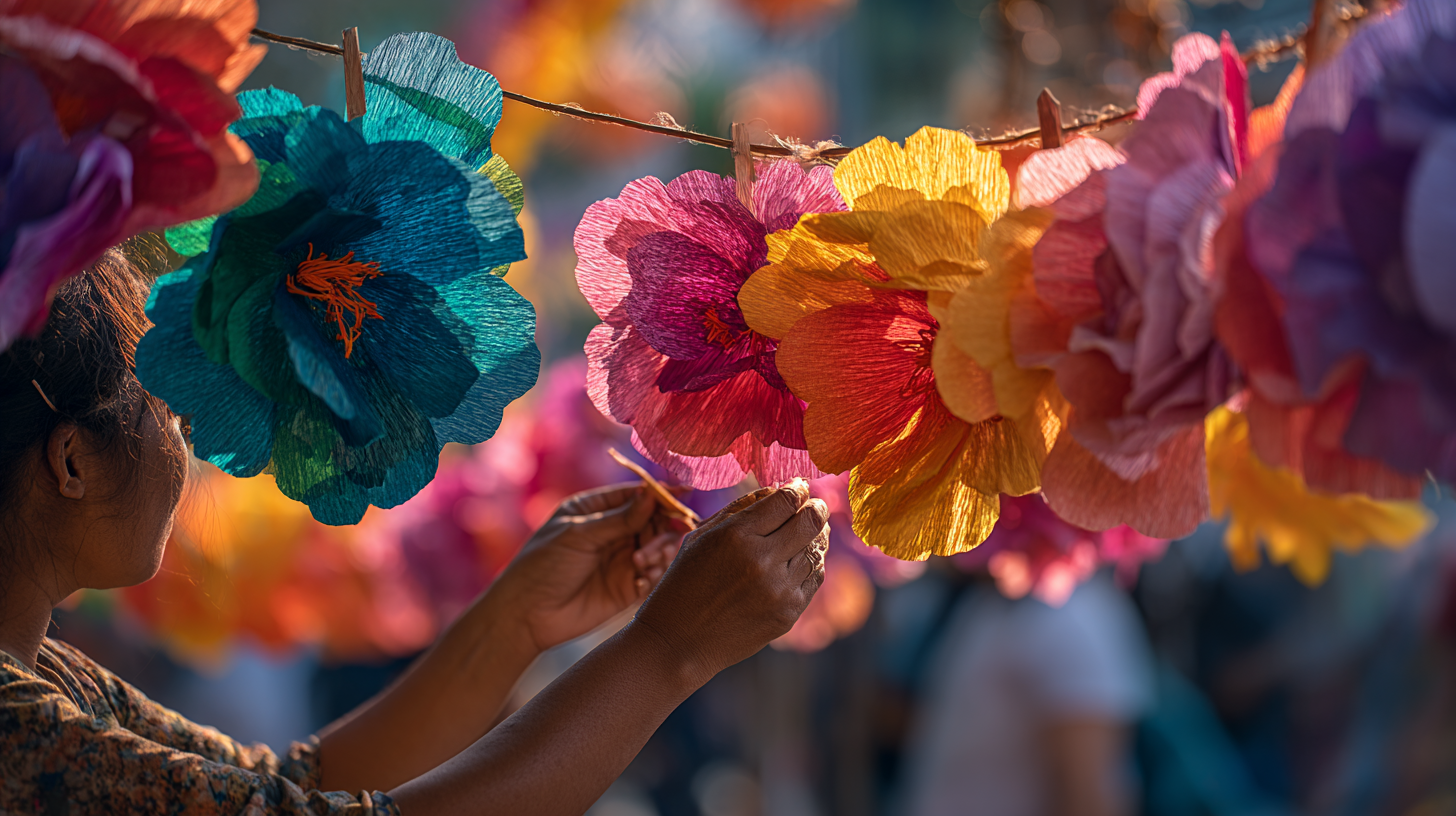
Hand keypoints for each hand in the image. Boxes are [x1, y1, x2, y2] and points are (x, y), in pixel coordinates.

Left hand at [492, 484, 686, 652]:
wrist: (527, 615)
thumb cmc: (543, 566)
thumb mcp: (579, 535)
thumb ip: (618, 519)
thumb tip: (652, 494)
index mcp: (596, 509)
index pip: (635, 495)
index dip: (660, 493)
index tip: (684, 492)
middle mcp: (613, 532)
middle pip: (654, 520)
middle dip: (665, 525)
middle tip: (667, 535)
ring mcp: (622, 559)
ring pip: (659, 546)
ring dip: (660, 551)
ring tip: (642, 563)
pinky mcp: (628, 587)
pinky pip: (654, 574)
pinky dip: (655, 574)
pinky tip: (641, 580)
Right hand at [630, 480, 828, 685]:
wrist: (679, 642)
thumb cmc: (684, 582)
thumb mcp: (700, 537)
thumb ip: (739, 508)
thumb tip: (778, 489)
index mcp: (736, 536)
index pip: (785, 500)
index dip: (797, 489)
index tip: (798, 486)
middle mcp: (761, 560)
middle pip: (810, 522)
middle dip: (817, 507)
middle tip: (817, 504)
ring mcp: (778, 590)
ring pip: (816, 550)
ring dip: (816, 536)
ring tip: (808, 531)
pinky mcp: (788, 613)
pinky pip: (814, 578)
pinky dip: (812, 563)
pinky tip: (802, 557)